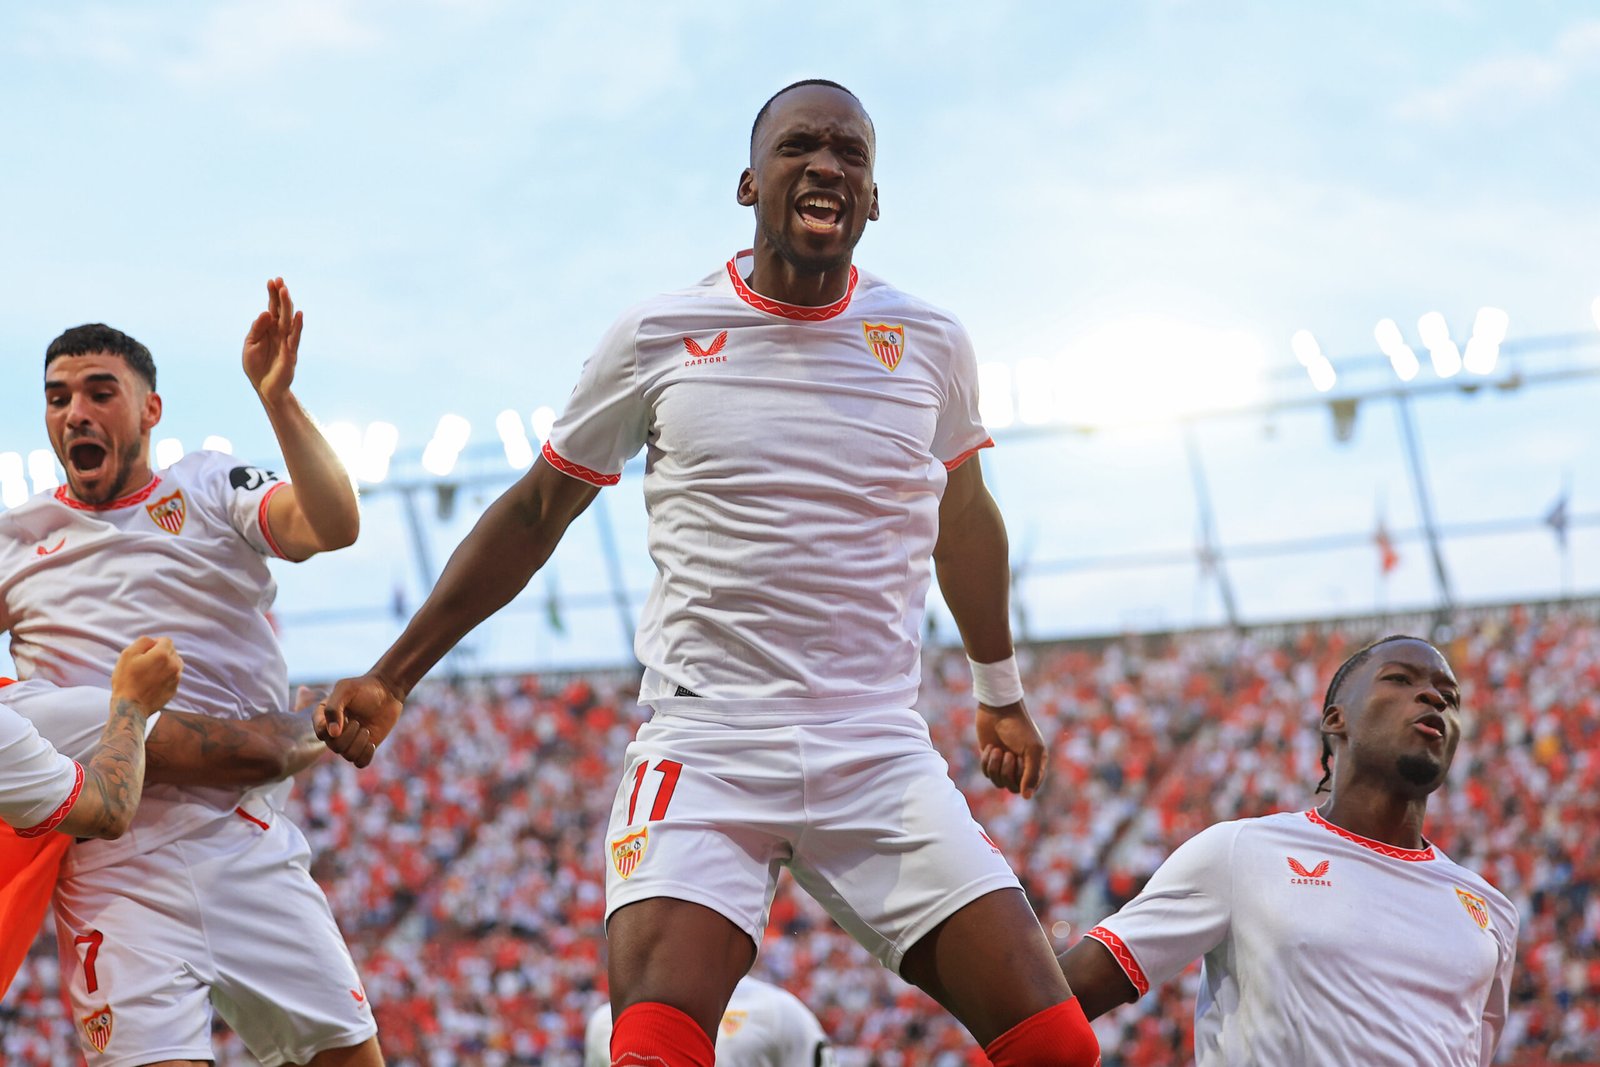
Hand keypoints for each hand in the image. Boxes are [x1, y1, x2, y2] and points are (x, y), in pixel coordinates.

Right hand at [110, 636, 183, 713]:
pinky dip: (164, 677)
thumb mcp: (128, 654)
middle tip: (144, 664)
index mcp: (163, 655)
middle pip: (171, 652)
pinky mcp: (174, 689)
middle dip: (159, 654)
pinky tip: (151, 683)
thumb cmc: (126, 680)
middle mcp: (174, 665)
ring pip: (174, 664)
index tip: (144, 653)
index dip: (154, 644)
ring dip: (164, 665)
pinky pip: (172, 677)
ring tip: (148, 673)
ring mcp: (176, 678)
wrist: (130, 707)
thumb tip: (153, 641)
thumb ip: (143, 641)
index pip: (165, 640)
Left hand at [242, 277, 302, 403]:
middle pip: (281, 311)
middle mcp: (280, 333)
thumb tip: (265, 313)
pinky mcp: (290, 354)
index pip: (272, 309)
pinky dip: (297, 326)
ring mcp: (286, 342)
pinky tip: (298, 315)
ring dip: (288, 306)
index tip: (272, 281)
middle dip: (280, 296)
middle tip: (279, 280)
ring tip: (286, 291)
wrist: (264, 388)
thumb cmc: (257, 366)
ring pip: (288, 321)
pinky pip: (294, 338)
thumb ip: (257, 329)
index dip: (272, 295)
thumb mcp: (250, 345)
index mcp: (269, 330)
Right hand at [314, 673, 403, 768]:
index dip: (331, 730)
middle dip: (349, 736)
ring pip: (347, 756)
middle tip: (358, 722)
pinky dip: (366, 755)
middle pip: (335, 747)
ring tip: (366, 730)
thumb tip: (333, 734)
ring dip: (359, 744)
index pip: (320, 733)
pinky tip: (371, 743)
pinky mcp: (363, 747)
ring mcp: (348, 741)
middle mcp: (333, 732)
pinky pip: (360, 763)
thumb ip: (333, 708)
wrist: (387, 692)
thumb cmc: (364, 688)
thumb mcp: (345, 689)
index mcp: (323, 717)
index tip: (346, 718)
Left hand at [977, 700, 1046, 799]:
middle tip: (1008, 754)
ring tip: (997, 749)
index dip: (1023, 778)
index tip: (1019, 761)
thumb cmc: (1018, 727)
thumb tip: (1026, 797)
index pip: (1030, 787)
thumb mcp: (1031, 750)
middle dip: (1007, 772)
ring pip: (998, 782)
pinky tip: (990, 747)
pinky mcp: (990, 759)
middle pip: (1012, 787)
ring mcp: (1004, 763)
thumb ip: (1032, 775)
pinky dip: (986, 761)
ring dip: (995, 766)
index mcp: (1036, 764)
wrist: (997, 709)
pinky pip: (986, 773)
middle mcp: (1021, 766)